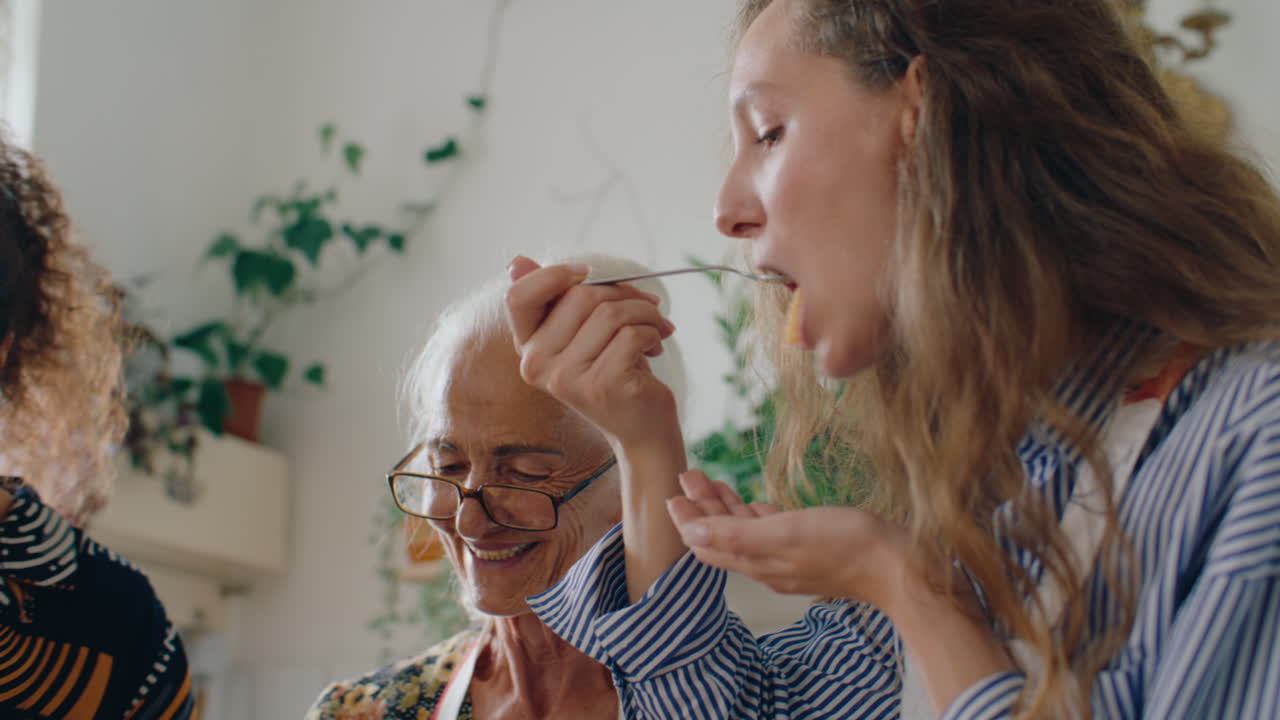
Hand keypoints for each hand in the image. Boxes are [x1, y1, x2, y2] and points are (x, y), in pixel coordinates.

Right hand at [504, 256, 678, 449]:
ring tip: (657, 327)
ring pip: (610, 312)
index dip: (553, 275)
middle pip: (579, 296)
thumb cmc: (615, 371)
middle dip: (623, 293)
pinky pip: (631, 334)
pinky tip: (655, 347)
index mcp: (527, 348)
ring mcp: (566, 379)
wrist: (642, 429)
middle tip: (647, 306)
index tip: (588, 273)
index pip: (518, 297)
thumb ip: (555, 299)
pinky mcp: (600, 386)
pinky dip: (653, 332)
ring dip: (645, 313)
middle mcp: (537, 365)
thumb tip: (516, 262)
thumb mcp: (583, 332)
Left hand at [667, 469, 907, 607]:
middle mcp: (771, 566)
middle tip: (690, 474)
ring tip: (714, 482)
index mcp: (759, 563)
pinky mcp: (815, 551)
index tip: (672, 493)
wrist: (902, 568)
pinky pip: (776, 534)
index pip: (708, 545)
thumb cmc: (847, 546)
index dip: (688, 521)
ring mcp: (794, 560)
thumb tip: (689, 534)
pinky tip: (759, 504)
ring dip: (729, 508)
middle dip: (704, 507)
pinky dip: (760, 517)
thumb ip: (735, 536)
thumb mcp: (785, 534)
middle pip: (726, 537)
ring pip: (750, 534)